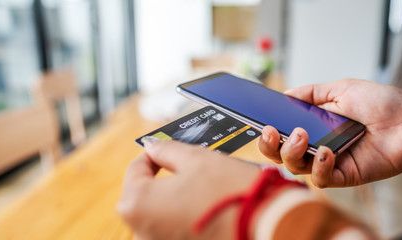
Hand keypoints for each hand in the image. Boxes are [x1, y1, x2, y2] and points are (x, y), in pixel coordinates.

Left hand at [117, 139, 259, 239]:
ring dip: (172, 198)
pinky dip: (182, 216)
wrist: (266, 227)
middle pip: (145, 195)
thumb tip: (153, 146)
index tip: (164, 150)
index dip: (152, 155)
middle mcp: (141, 231)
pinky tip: (203, 207)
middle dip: (161, 178)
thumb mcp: (195, 159)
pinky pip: (172, 229)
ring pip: (159, 214)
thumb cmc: (230, 193)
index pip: (136, 169)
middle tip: (183, 166)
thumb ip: (167, 150)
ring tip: (198, 188)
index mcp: (137, 204)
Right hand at [259, 79, 401, 187]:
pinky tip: (327, 152)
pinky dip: (320, 167)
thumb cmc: (382, 104)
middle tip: (272, 132)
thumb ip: (312, 92)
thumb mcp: (342, 89)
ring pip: (296, 168)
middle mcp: (317, 144)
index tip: (261, 123)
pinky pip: (322, 178)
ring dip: (293, 153)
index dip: (268, 132)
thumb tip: (286, 93)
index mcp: (313, 125)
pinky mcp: (344, 175)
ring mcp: (329, 161)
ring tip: (302, 136)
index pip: (282, 133)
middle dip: (270, 146)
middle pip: (281, 154)